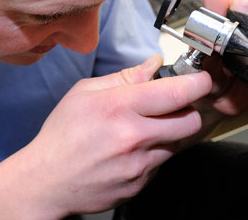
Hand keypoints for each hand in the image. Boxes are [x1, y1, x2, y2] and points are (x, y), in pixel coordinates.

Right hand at [0, 55, 211, 217]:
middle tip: (177, 104)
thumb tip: (154, 64)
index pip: (177, 93)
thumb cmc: (62, 135)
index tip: (202, 79)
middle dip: (190, 109)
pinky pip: (162, 163)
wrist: (46, 182)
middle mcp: (134, 136)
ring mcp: (139, 164)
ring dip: (172, 132)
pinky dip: (156, 152)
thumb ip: (125, 77)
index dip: (199, 84)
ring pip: (178, 143)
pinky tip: (134, 149)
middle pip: (190, 121)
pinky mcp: (140, 184)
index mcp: (120, 107)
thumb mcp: (85, 93)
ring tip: (147, 127)